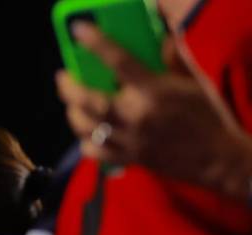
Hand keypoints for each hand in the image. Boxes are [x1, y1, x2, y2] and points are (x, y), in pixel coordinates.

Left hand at [57, 22, 251, 199]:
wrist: (217, 157)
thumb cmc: (207, 115)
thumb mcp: (192, 81)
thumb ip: (172, 59)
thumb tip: (159, 38)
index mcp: (154, 90)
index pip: (118, 61)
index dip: (96, 43)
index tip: (79, 30)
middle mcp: (136, 114)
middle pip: (88, 99)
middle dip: (68, 87)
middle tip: (64, 77)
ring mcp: (129, 139)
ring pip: (85, 127)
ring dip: (72, 113)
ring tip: (72, 104)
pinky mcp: (127, 158)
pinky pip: (94, 152)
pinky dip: (85, 141)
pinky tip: (87, 132)